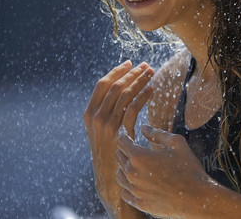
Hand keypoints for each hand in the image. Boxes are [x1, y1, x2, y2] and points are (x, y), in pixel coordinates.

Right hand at [83, 60, 154, 217]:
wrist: (109, 177)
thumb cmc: (109, 151)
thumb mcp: (102, 130)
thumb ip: (107, 111)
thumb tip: (121, 89)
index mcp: (89, 113)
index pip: (102, 84)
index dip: (117, 71)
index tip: (130, 62)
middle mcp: (95, 117)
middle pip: (116, 86)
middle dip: (132, 73)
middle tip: (146, 66)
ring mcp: (106, 125)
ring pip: (125, 95)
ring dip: (140, 81)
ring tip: (151, 73)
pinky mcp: (119, 132)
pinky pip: (133, 108)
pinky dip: (143, 96)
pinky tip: (152, 90)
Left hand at [115, 125, 211, 217]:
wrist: (196, 198)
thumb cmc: (188, 168)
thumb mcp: (177, 143)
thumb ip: (158, 134)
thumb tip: (144, 127)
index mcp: (139, 157)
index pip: (122, 141)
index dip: (122, 133)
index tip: (124, 131)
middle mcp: (132, 174)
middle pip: (119, 157)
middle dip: (124, 149)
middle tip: (130, 145)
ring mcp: (135, 190)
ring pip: (119, 176)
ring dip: (124, 167)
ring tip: (132, 164)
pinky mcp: (139, 203)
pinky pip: (125, 193)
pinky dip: (128, 185)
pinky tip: (136, 182)